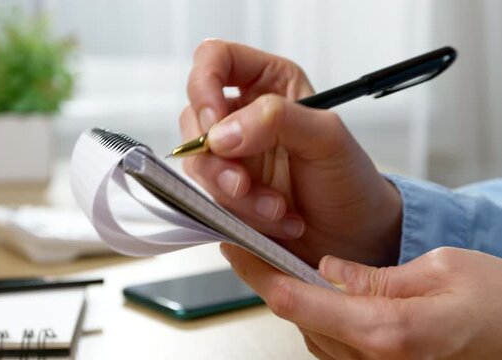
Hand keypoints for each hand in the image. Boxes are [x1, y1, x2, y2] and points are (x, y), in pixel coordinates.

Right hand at [180, 39, 400, 265]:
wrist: (352, 236)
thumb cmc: (349, 180)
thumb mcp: (328, 138)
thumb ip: (278, 120)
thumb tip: (221, 133)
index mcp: (268, 84)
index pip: (215, 60)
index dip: (204, 86)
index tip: (215, 127)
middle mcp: (242, 116)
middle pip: (194, 119)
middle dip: (216, 159)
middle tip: (243, 185)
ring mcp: (230, 156)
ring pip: (198, 164)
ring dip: (235, 195)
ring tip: (277, 210)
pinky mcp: (224, 191)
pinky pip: (207, 199)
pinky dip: (237, 215)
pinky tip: (273, 221)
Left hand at [221, 243, 501, 358]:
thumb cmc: (500, 310)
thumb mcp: (445, 270)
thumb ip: (377, 276)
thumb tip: (331, 271)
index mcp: (386, 330)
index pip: (296, 300)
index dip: (257, 271)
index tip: (237, 246)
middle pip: (296, 317)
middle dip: (269, 279)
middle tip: (251, 244)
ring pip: (310, 332)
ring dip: (292, 298)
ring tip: (277, 260)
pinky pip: (331, 344)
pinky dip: (316, 316)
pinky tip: (318, 293)